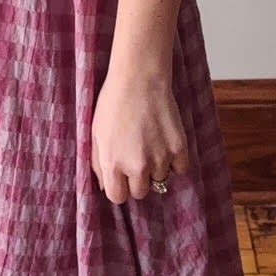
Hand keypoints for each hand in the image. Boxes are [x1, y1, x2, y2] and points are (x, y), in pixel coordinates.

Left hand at [90, 63, 189, 203]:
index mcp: (112, 163)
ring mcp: (160, 158)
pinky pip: (180, 169)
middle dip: (137, 180)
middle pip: (140, 193)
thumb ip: (98, 164)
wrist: (140, 78)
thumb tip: (105, 187)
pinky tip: (165, 142)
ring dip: (156, 168)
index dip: (119, 187)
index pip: (118, 197)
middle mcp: (137, 166)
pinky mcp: (179, 148)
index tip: (121, 176)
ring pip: (160, 180)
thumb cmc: (114, 102)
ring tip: (151, 143)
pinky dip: (175, 161)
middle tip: (137, 158)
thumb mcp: (96, 134)